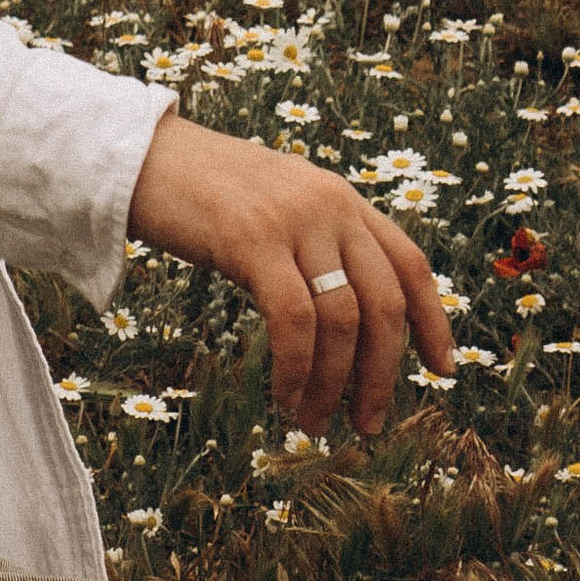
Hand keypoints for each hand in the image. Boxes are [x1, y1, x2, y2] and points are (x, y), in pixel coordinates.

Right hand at [124, 111, 454, 439]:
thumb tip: (341, 319)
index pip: (411, 263)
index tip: (442, 371)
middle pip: (385, 302)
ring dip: (334, 384)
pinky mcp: (254, 240)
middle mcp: (330, 205)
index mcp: (342, 198)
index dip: (434, 322)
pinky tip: (283, 393)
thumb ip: (313, 245)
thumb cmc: (198, 194)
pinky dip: (296, 368)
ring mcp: (295, 220)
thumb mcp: (275, 209)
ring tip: (313, 423)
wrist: (137, 157)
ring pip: (343, 320)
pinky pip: (294, 320)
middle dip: (383, 374)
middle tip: (366, 423)